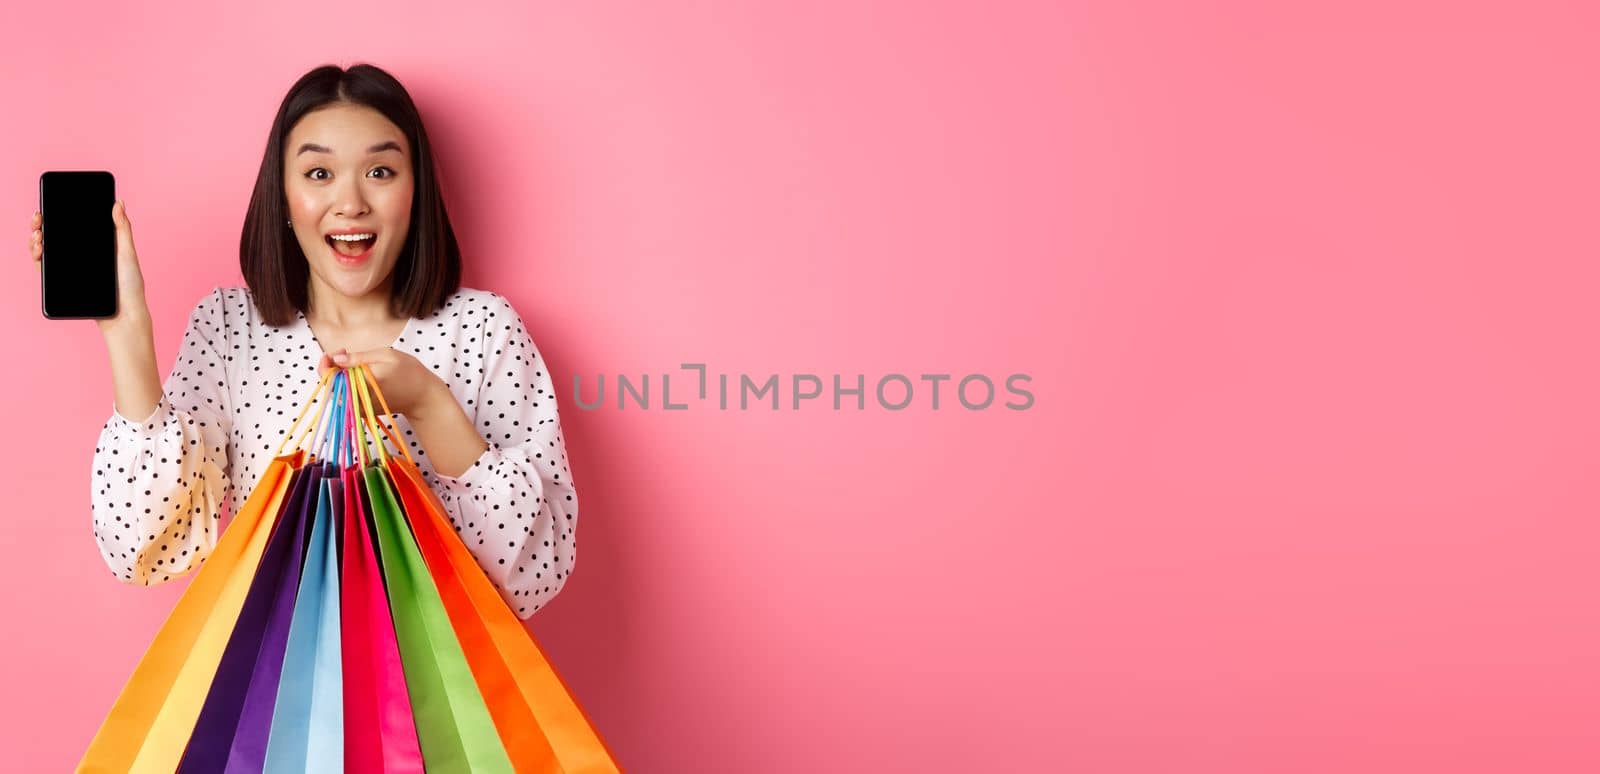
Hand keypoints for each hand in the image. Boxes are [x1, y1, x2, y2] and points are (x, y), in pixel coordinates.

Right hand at [28, 201, 151, 332]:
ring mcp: (71, 270)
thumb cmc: (130, 286)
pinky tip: (38, 249)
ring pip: (47, 251)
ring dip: (36, 239)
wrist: (123, 315)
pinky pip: (45, 269)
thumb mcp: (127, 253)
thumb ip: (122, 229)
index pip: (74, 227)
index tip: (50, 206)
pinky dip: (37, 258)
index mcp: (95, 246)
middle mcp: (81, 257)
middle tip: (38, 218)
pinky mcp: (64, 283)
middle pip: (56, 237)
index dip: (59, 215)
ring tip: (38, 234)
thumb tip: (119, 202)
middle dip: (42, 225)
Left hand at [318, 346, 449, 418]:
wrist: (424, 398)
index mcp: (363, 381)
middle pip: (330, 385)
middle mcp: (358, 397)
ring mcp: (360, 407)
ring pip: (337, 391)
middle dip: (332, 368)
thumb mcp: (387, 355)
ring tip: (351, 363)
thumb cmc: (409, 374)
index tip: (330, 354)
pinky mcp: (363, 411)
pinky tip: (357, 374)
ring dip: (339, 376)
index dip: (325, 364)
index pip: (330, 377)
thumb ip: (359, 357)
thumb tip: (336, 358)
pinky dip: (347, 384)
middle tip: (344, 354)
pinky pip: (346, 397)